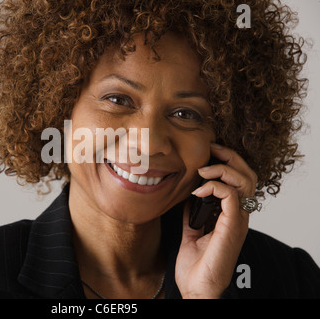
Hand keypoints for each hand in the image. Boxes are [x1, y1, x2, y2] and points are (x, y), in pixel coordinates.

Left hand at [175, 143, 257, 297]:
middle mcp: (238, 214)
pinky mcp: (232, 225)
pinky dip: (215, 186)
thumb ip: (193, 212)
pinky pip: (231, 195)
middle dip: (230, 156)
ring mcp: (237, 219)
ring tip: (202, 169)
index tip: (207, 153)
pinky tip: (197, 189)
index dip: (226, 162)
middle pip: (248, 174)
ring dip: (223, 168)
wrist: (197, 288)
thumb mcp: (191, 230)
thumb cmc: (196, 264)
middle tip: (211, 148)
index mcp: (230, 213)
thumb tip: (187, 194)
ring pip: (245, 181)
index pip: (239, 179)